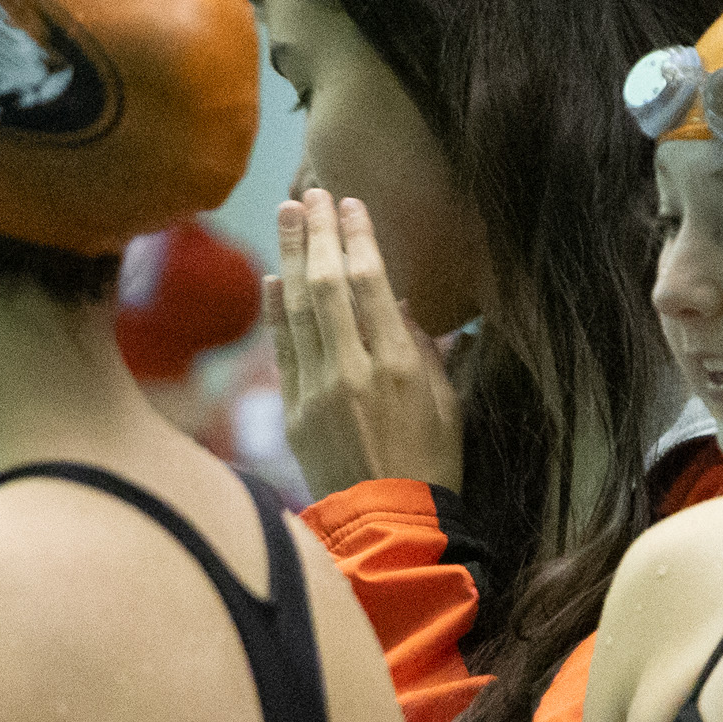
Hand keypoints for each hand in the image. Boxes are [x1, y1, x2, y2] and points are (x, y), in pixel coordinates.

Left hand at [264, 190, 461, 496]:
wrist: (392, 528)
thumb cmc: (433, 466)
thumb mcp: (448, 404)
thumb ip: (425, 350)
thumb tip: (398, 304)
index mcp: (399, 365)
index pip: (371, 283)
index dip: (357, 238)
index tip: (349, 203)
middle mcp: (353, 370)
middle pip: (328, 285)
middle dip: (317, 233)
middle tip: (309, 193)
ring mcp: (317, 391)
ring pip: (298, 309)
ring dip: (291, 257)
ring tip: (286, 216)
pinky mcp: (295, 412)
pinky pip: (282, 349)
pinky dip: (276, 309)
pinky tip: (275, 277)